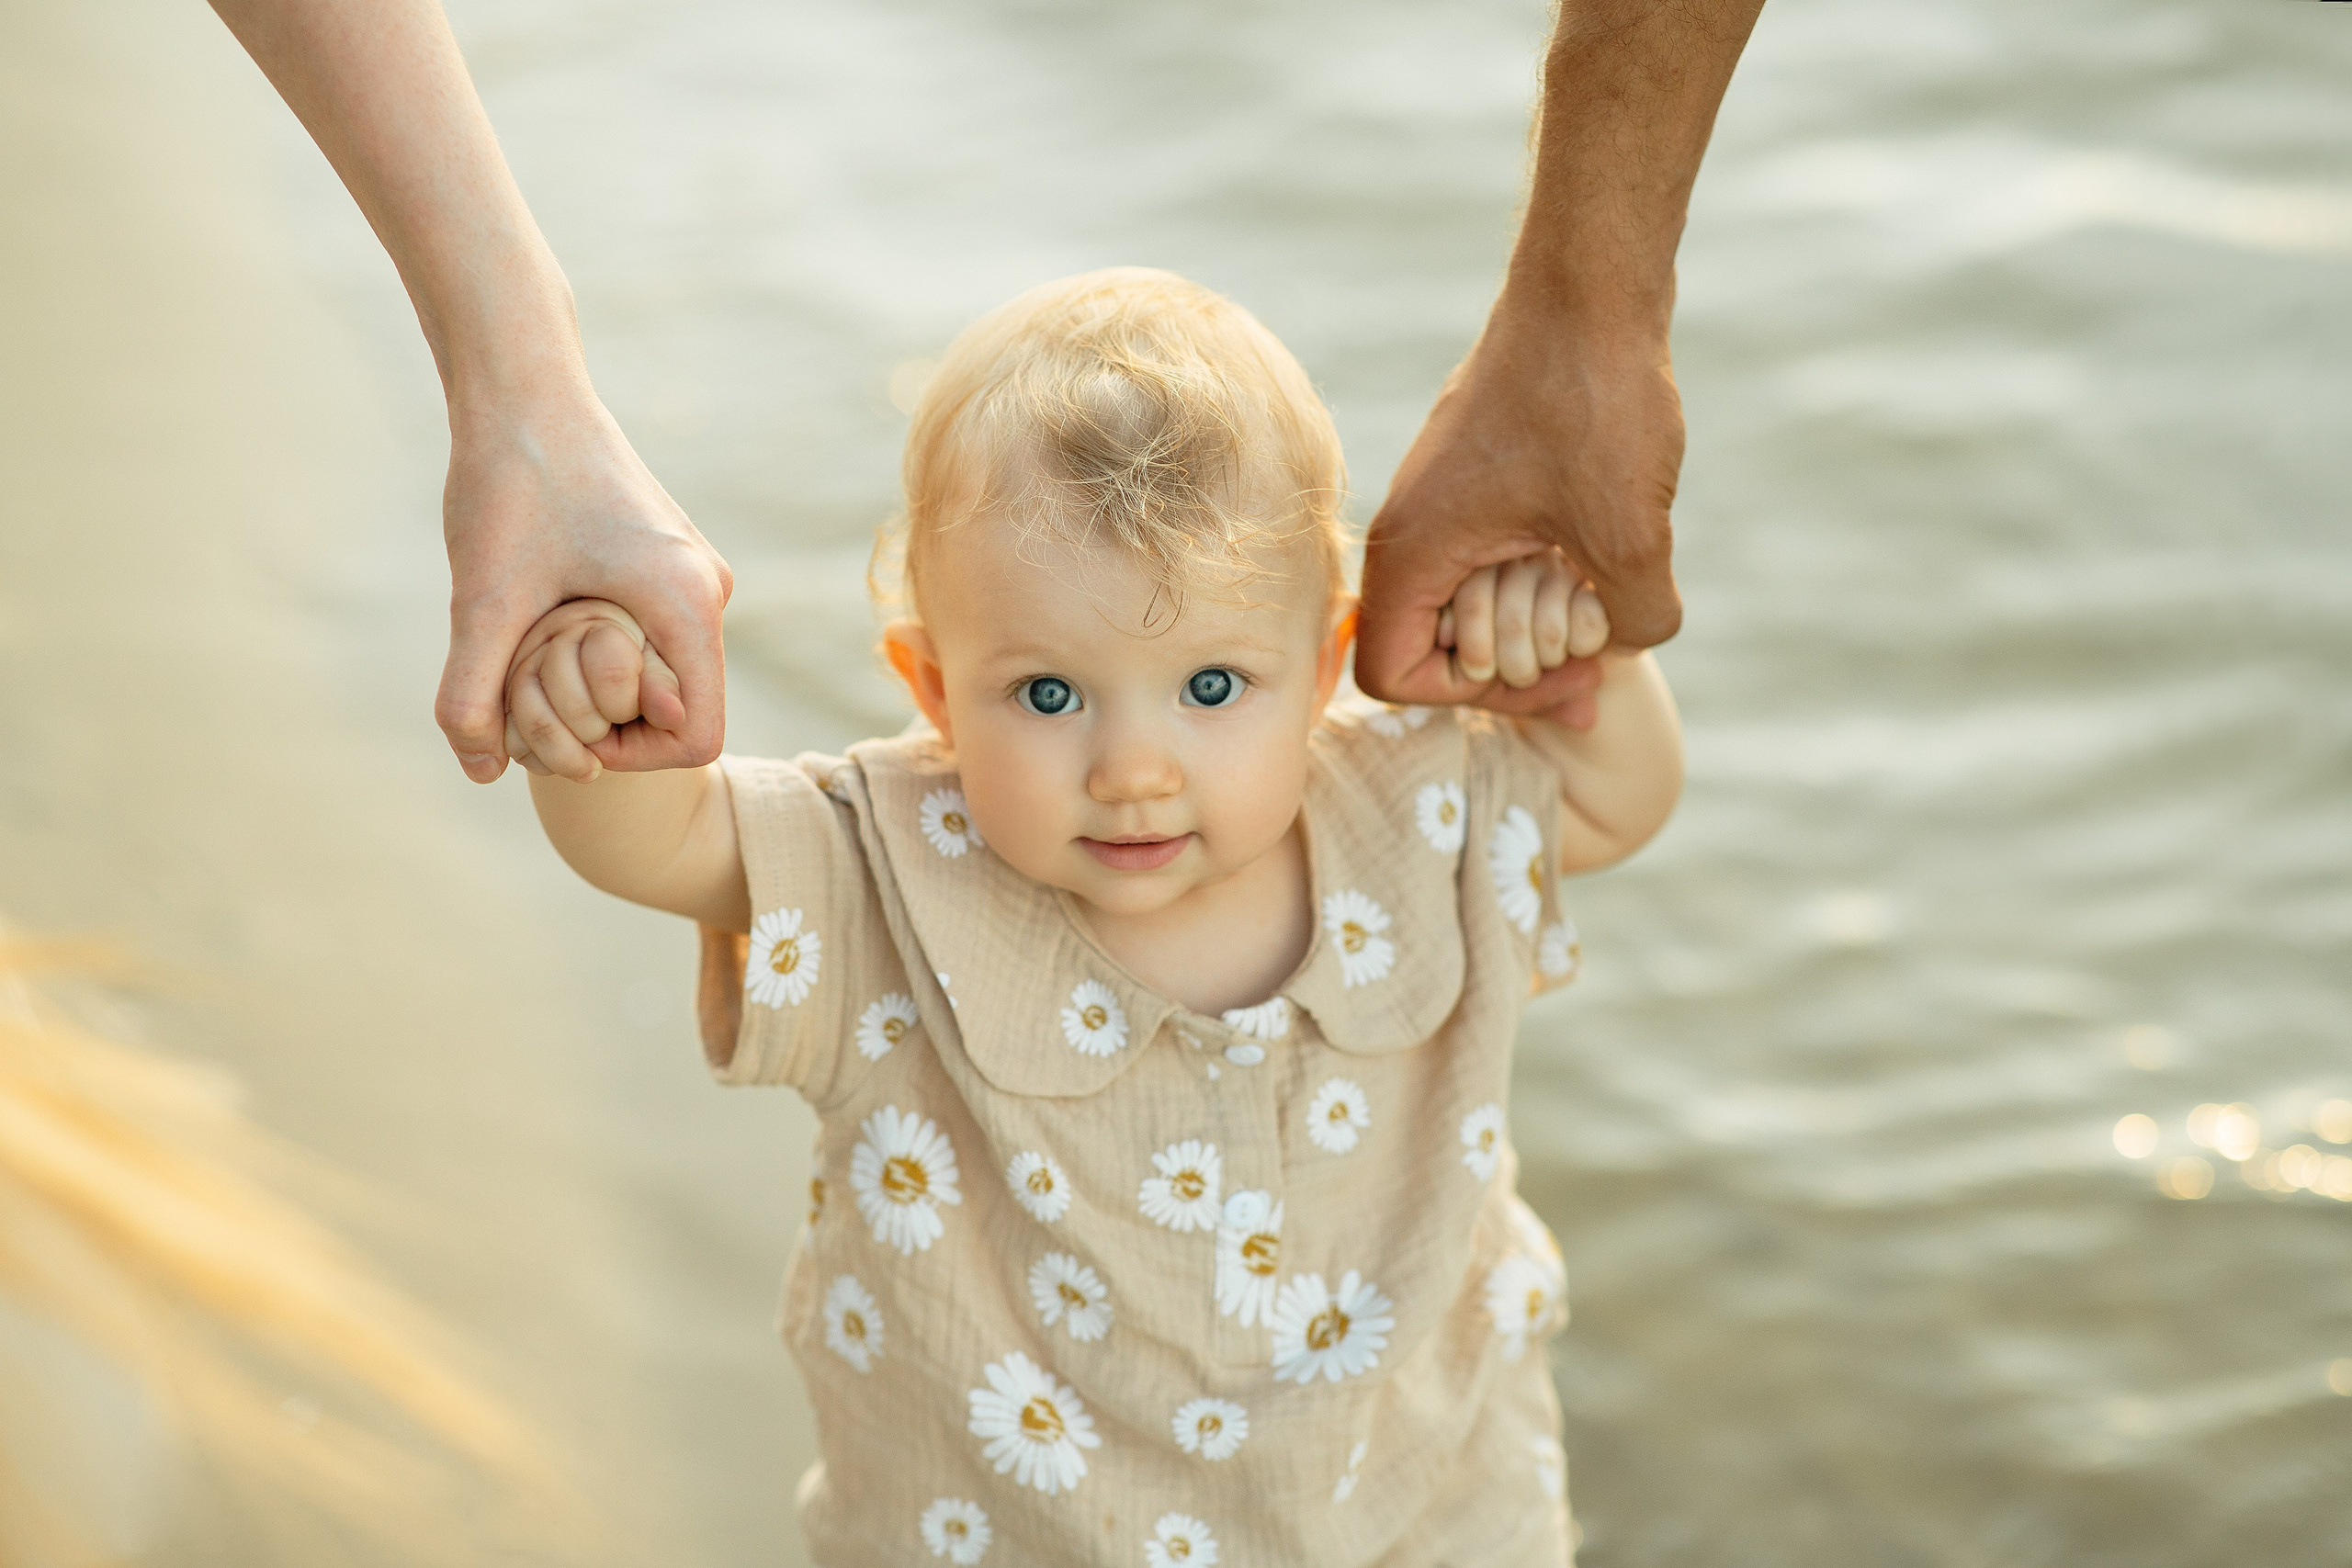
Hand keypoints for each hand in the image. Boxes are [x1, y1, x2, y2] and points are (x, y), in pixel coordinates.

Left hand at [436, 395, 730, 782]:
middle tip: (532, 689)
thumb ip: (472, 694)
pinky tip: (543, 612)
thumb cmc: (510, 481)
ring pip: (660, 670)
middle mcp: (707, 592)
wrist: (522, 387)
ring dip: (599, 683)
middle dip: (607, 721)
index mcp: (687, 604)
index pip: (698, 739)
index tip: (561, 731)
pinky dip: (600, 648)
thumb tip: (480, 773)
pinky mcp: (667, 556)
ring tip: (532, 645)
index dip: (628, 759)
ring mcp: (691, 572)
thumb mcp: (482, 599)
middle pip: (678, 708)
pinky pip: (650, 634)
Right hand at [1355, 310, 1683, 727]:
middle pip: (1434, 648)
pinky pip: (1488, 556)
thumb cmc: (1594, 403)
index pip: (1393, 676)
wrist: (1592, 289)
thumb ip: (1632, 624)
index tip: (1555, 681)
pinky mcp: (1477, 477)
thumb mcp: (1633, 537)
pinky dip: (1541, 576)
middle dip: (1516, 668)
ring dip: (1534, 622)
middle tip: (1591, 665)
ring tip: (1604, 607)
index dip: (1472, 701)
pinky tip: (1605, 560)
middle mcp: (1410, 529)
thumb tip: (1618, 649)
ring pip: (1468, 602)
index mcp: (1413, 550)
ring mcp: (1441, 500)